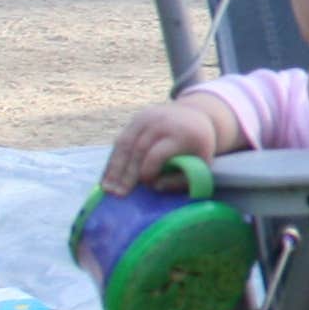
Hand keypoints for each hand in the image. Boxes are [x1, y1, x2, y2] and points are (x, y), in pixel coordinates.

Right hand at [104, 98, 227, 194]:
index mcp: (183, 133)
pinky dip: (113, 159)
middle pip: (138, 150)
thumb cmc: (198, 147)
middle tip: (118, 194)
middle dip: (127, 174)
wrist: (197, 115)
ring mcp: (148, 118)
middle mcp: (163, 122)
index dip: (149, 170)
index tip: (146, 185)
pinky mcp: (137, 118)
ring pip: (125, 144)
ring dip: (114, 168)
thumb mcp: (202, 163)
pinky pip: (121, 140)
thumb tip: (156, 187)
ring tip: (107, 188)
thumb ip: (183, 178)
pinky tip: (107, 176)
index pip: (158, 153)